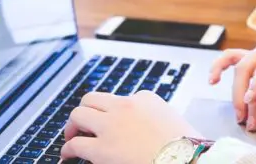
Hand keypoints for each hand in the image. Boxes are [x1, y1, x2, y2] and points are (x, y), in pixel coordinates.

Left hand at [61, 91, 201, 163]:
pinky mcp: (101, 148)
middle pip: (92, 99)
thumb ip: (158, 121)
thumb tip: (153, 132)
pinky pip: (75, 144)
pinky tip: (68, 155)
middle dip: (86, 111)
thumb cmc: (188, 149)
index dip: (114, 114)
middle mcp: (125, 106)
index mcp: (146, 98)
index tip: (113, 124)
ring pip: (78, 114)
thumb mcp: (176, 123)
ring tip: (72, 137)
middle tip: (83, 124)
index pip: (121, 99)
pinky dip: (67, 149)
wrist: (188, 161)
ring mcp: (111, 126)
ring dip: (73, 126)